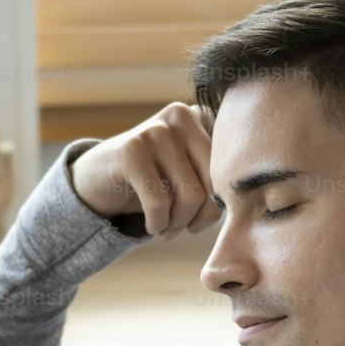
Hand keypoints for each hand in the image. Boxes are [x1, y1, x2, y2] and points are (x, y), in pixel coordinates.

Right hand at [68, 103, 222, 239]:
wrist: (97, 178)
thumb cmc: (153, 182)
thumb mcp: (189, 172)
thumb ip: (216, 175)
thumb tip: (246, 202)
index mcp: (203, 117)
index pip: (230, 171)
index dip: (218, 206)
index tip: (200, 221)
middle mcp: (182, 115)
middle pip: (214, 184)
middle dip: (201, 218)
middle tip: (184, 230)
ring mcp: (156, 130)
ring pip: (190, 196)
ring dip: (178, 224)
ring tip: (166, 229)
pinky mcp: (131, 150)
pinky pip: (159, 202)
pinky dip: (158, 224)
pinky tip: (152, 226)